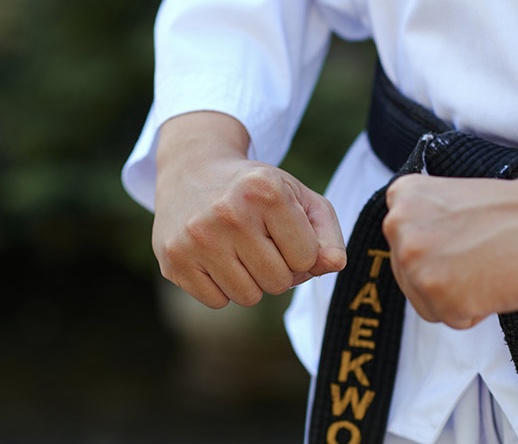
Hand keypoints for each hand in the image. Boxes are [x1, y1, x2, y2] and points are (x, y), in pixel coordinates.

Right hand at [152, 112, 346, 307]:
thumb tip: (335, 264)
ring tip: (239, 249)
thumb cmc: (257, 191)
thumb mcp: (299, 198)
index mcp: (267, 192)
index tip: (285, 232)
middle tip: (261, 242)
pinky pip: (217, 302)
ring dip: (252, 281)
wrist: (192, 170)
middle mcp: (229, 213)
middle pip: (279, 282)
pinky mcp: (173, 260)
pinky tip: (216, 257)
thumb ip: (327, 234)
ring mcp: (196, 238)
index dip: (303, 252)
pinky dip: (223, 287)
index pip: (308, 259)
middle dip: (279, 269)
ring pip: (249, 297)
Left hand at [383, 132, 517, 328]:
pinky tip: (496, 281)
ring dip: (462, 295)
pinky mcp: (441, 296)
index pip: (406, 249)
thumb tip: (418, 261)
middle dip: (448, 276)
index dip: (443, 251)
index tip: (468, 237)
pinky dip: (480, 309)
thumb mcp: (449, 200)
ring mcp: (416, 263)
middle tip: (484, 253)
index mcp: (401, 198)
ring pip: (430, 304)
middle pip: (412, 279)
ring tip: (491, 265)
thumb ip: (424, 226)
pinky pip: (455, 320)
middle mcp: (398, 228)